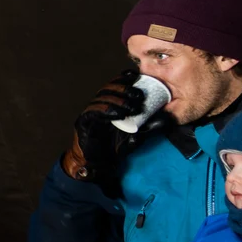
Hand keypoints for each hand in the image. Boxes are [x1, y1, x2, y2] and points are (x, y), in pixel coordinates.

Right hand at [61, 69, 146, 191]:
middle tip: (138, 95)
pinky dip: (106, 110)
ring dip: (117, 100)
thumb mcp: (133, 138)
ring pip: (100, 98)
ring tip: (131, 107)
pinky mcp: (83, 122)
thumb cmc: (112, 149)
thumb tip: (159, 123)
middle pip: (107, 89)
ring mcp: (89, 113)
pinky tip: (118, 114)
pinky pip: (93, 111)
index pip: (114, 88)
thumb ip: (144, 130)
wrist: (96, 164)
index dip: (123, 80)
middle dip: (123, 89)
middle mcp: (97, 107)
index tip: (137, 78)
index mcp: (108, 106)